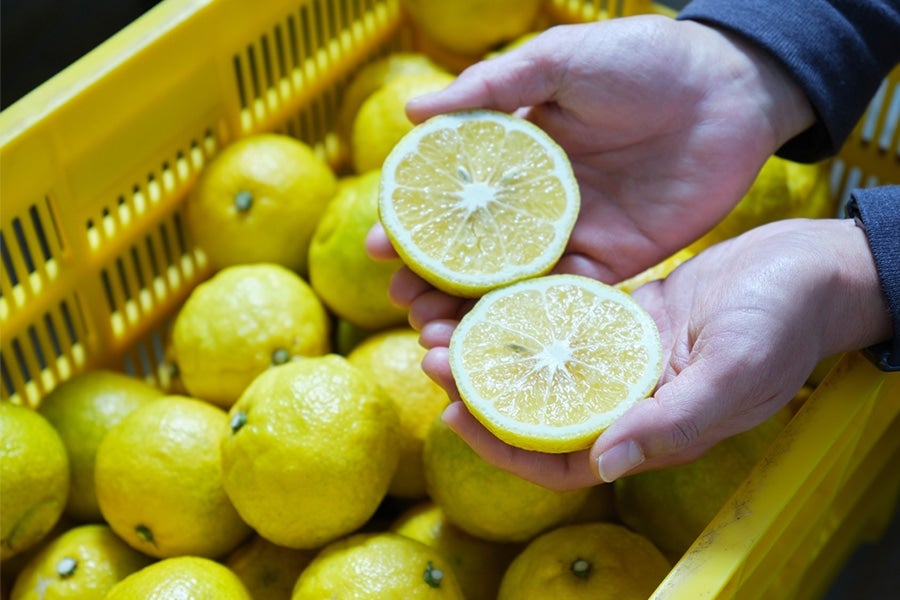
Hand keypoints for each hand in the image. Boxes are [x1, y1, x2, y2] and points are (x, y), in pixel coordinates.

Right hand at [368, 13, 814, 326]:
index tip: (379, 247)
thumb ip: (491, 88)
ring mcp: (574, 234)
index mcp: (517, 154)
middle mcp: (538, 201)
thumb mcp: (560, 62)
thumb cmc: (644, 60)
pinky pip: (566, 298)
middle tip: (403, 304)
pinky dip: (532, 321)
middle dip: (433, 281)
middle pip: (474, 252)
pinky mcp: (614, 261)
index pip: (451, 196)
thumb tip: (409, 110)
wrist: (731, 90)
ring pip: (512, 284)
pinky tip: (500, 342)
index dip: (413, 223)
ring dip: (472, 313)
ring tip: (437, 335)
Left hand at [418, 218, 891, 489]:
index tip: (454, 415)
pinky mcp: (623, 315)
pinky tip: (491, 288)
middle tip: (432, 354)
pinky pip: (562, 318)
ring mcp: (622, 356)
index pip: (561, 458)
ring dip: (494, 347)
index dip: (503, 446)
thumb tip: (604, 464)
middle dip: (480, 389)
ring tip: (446, 319)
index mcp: (649, 427)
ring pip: (542, 363)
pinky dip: (526, 310)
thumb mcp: (735, 371)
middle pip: (536, 407)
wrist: (811, 268)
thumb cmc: (786, 321)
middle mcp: (627, 397)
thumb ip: (675, 422)